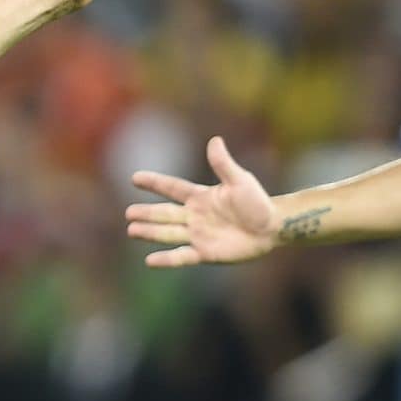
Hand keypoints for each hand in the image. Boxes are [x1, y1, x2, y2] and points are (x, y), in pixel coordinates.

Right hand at [127, 137, 281, 267]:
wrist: (272, 227)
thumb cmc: (258, 201)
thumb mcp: (240, 180)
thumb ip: (223, 164)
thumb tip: (214, 140)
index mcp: (200, 197)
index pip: (172, 188)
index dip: (155, 183)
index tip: (135, 178)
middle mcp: (195, 216)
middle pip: (165, 214)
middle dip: (147, 213)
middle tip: (128, 213)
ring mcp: (198, 235)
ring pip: (168, 233)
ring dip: (150, 232)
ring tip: (132, 229)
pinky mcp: (205, 253)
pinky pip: (182, 256)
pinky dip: (166, 259)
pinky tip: (149, 260)